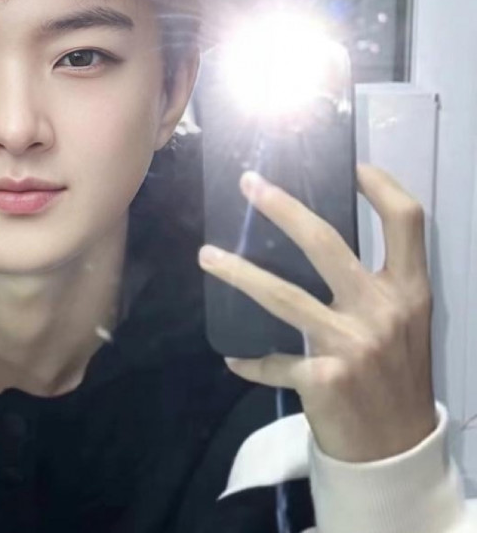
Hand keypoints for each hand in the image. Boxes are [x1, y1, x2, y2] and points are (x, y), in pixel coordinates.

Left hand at [198, 165, 437, 462]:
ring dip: (238, 273)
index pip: (406, 221)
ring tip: (206, 256)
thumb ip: (372, 285)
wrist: (397, 450)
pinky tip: (235, 357)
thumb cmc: (395, 376)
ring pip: (283, 296)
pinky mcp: (325, 378)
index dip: (380, 185)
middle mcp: (384, 310)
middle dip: (282, 207)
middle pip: (325, 242)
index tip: (350, 165)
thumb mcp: (401, 323)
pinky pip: (272, 361)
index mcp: (410, 290)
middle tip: (248, 184)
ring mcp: (353, 344)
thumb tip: (312, 240)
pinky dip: (251, 359)